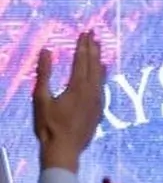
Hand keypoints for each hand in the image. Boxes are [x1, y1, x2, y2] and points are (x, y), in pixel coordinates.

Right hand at [33, 31, 105, 171]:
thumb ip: (44, 73)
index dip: (83, 46)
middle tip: (94, 34)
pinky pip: (102, 87)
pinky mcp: (99, 111)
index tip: (85, 32)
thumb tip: (46, 51)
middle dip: (93, 49)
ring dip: (99, 60)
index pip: (82, 61)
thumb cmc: (48, 126)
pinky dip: (102, 75)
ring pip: (100, 76)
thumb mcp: (40, 98)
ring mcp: (97, 102)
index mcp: (77, 87)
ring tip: (99, 47)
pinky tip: (102, 71)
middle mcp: (91, 92)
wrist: (64, 150)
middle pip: (94, 65)